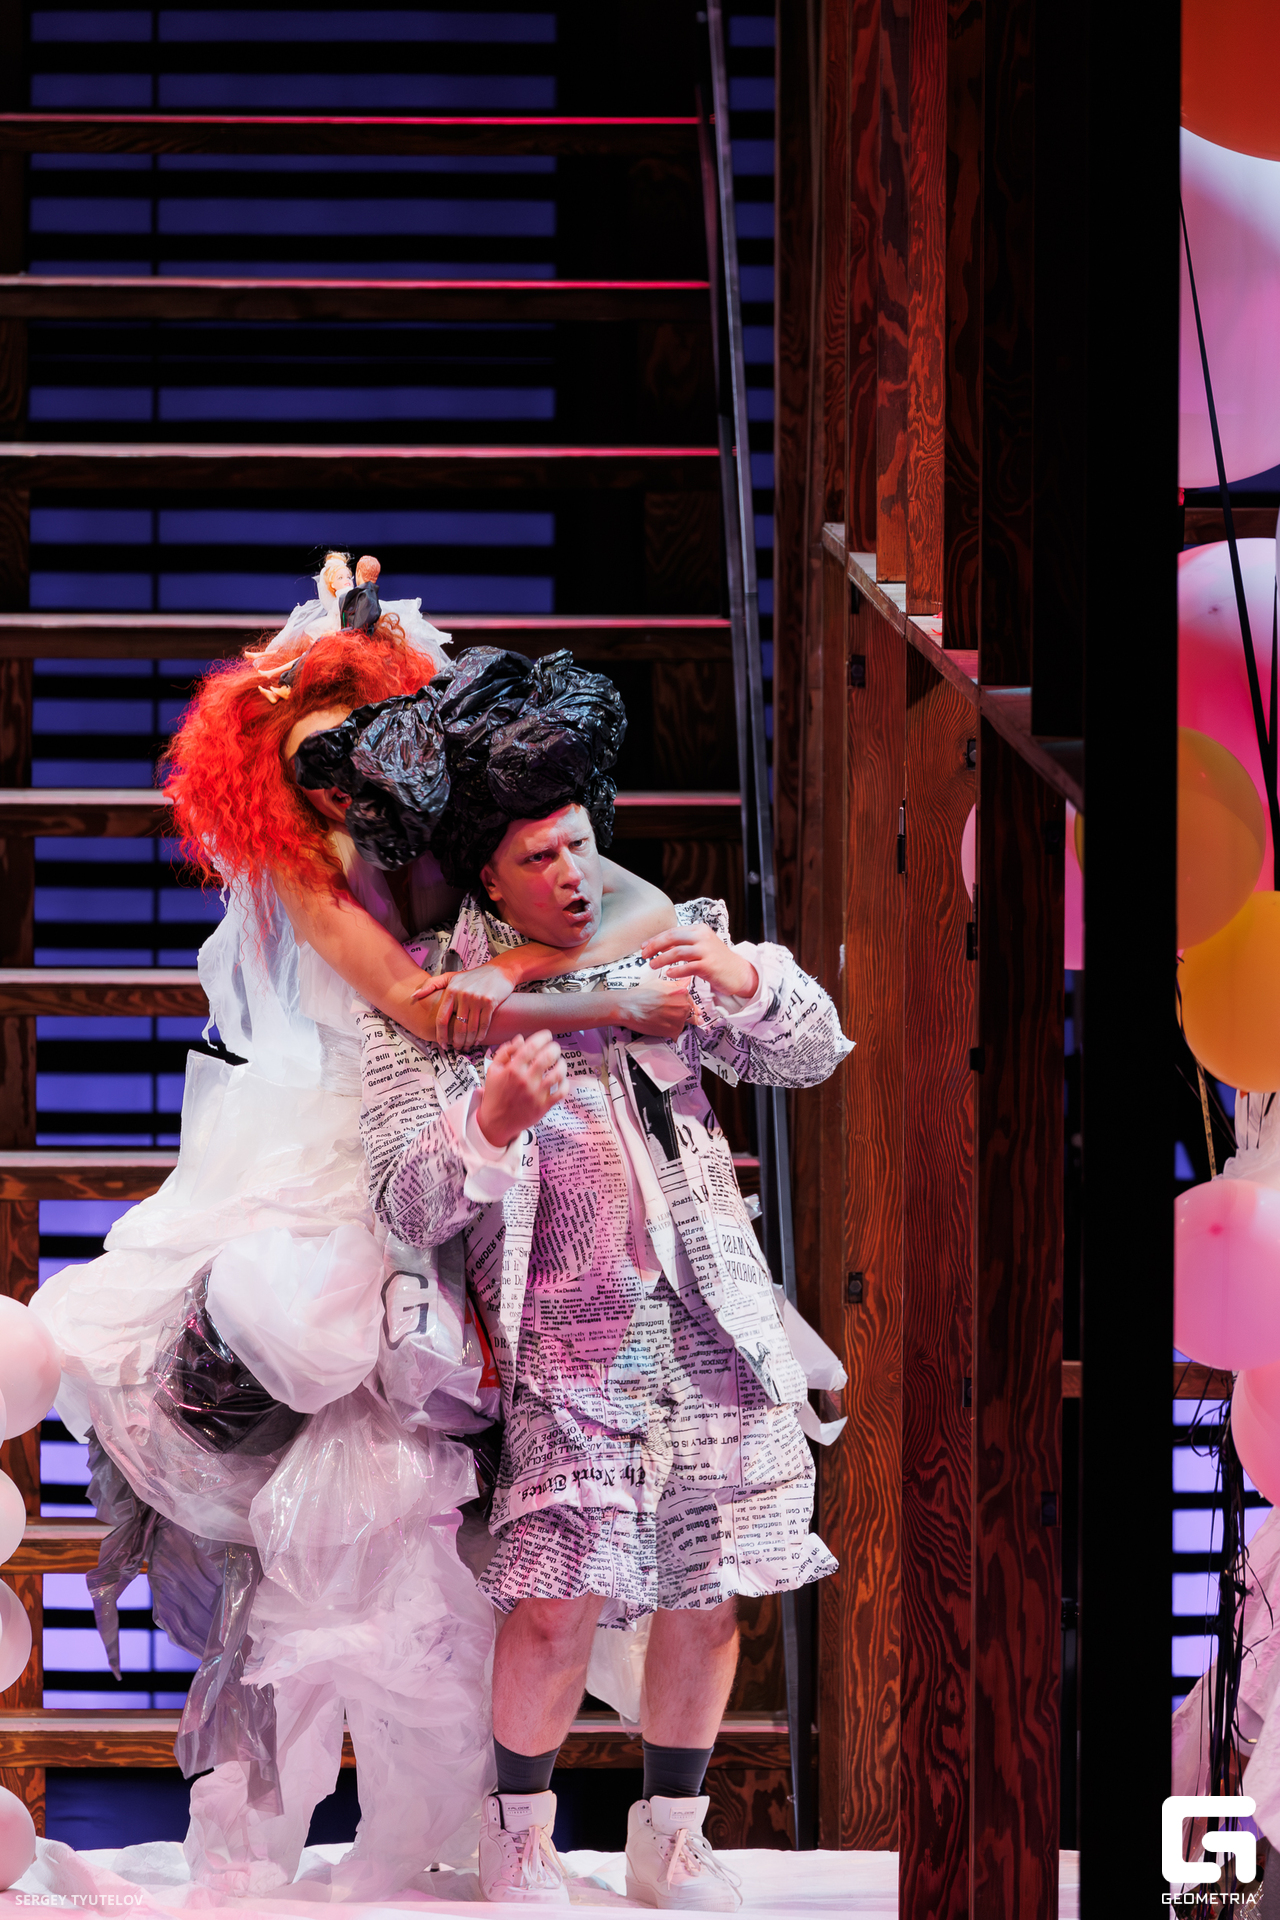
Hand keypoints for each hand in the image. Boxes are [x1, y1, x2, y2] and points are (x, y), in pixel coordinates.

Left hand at [412, 963, 516, 1048]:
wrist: (499, 971)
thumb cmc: (473, 976)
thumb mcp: (450, 977)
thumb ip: (431, 985)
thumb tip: (413, 996)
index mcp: (451, 990)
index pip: (441, 1018)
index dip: (441, 1035)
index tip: (442, 1044)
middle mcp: (463, 995)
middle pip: (457, 1027)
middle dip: (456, 1042)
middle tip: (456, 1048)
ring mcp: (477, 999)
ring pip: (471, 1029)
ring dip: (468, 1041)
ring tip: (466, 1047)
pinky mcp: (490, 1002)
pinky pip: (483, 1025)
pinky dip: (480, 1036)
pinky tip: (477, 1041)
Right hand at [477, 1032, 567, 1146]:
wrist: (496, 1122)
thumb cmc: (495, 1094)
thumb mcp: (493, 1071)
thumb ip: (505, 1052)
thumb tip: (520, 1038)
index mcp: (512, 1070)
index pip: (532, 1047)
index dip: (542, 1037)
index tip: (547, 1035)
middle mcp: (525, 1081)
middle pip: (547, 1057)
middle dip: (554, 1048)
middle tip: (554, 1047)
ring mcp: (536, 1094)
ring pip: (558, 1074)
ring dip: (562, 1064)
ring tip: (560, 1062)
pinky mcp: (543, 1106)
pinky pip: (561, 1092)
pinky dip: (565, 1083)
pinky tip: (561, 1079)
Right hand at [610, 974, 700, 1036]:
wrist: (627, 1007)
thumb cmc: (640, 994)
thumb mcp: (659, 983)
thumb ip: (676, 984)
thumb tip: (687, 980)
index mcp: (681, 992)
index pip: (690, 1000)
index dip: (682, 1003)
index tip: (677, 1006)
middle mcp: (683, 1005)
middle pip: (688, 1011)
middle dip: (679, 1012)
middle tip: (665, 1012)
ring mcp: (679, 1019)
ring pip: (683, 1022)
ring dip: (675, 1022)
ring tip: (661, 1018)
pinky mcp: (673, 1031)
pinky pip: (677, 1032)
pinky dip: (671, 1031)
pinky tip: (660, 1025)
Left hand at [640, 923, 758, 1000]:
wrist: (738, 972)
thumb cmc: (716, 960)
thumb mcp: (700, 947)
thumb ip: (683, 945)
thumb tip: (659, 947)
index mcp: (699, 929)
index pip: (672, 931)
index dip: (656, 939)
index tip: (644, 946)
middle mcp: (702, 937)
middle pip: (672, 938)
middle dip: (655, 946)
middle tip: (643, 955)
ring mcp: (706, 951)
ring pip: (677, 953)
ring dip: (662, 959)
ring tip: (652, 965)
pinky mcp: (709, 965)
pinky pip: (687, 967)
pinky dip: (676, 971)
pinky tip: (668, 974)